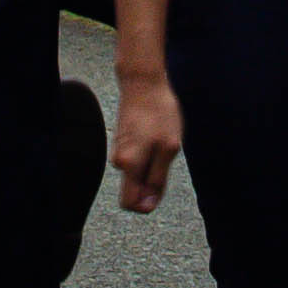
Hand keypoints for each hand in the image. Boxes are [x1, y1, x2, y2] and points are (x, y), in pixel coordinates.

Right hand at [112, 70, 182, 213]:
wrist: (144, 84)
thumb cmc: (159, 114)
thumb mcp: (168, 149)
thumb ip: (157, 179)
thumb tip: (148, 204)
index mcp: (128, 165)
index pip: (130, 203)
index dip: (147, 203)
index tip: (162, 186)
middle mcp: (119, 161)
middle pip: (136, 188)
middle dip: (153, 181)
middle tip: (166, 158)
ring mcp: (120, 150)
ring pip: (138, 173)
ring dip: (154, 165)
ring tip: (163, 143)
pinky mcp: (123, 142)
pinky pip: (137, 160)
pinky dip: (150, 154)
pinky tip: (157, 136)